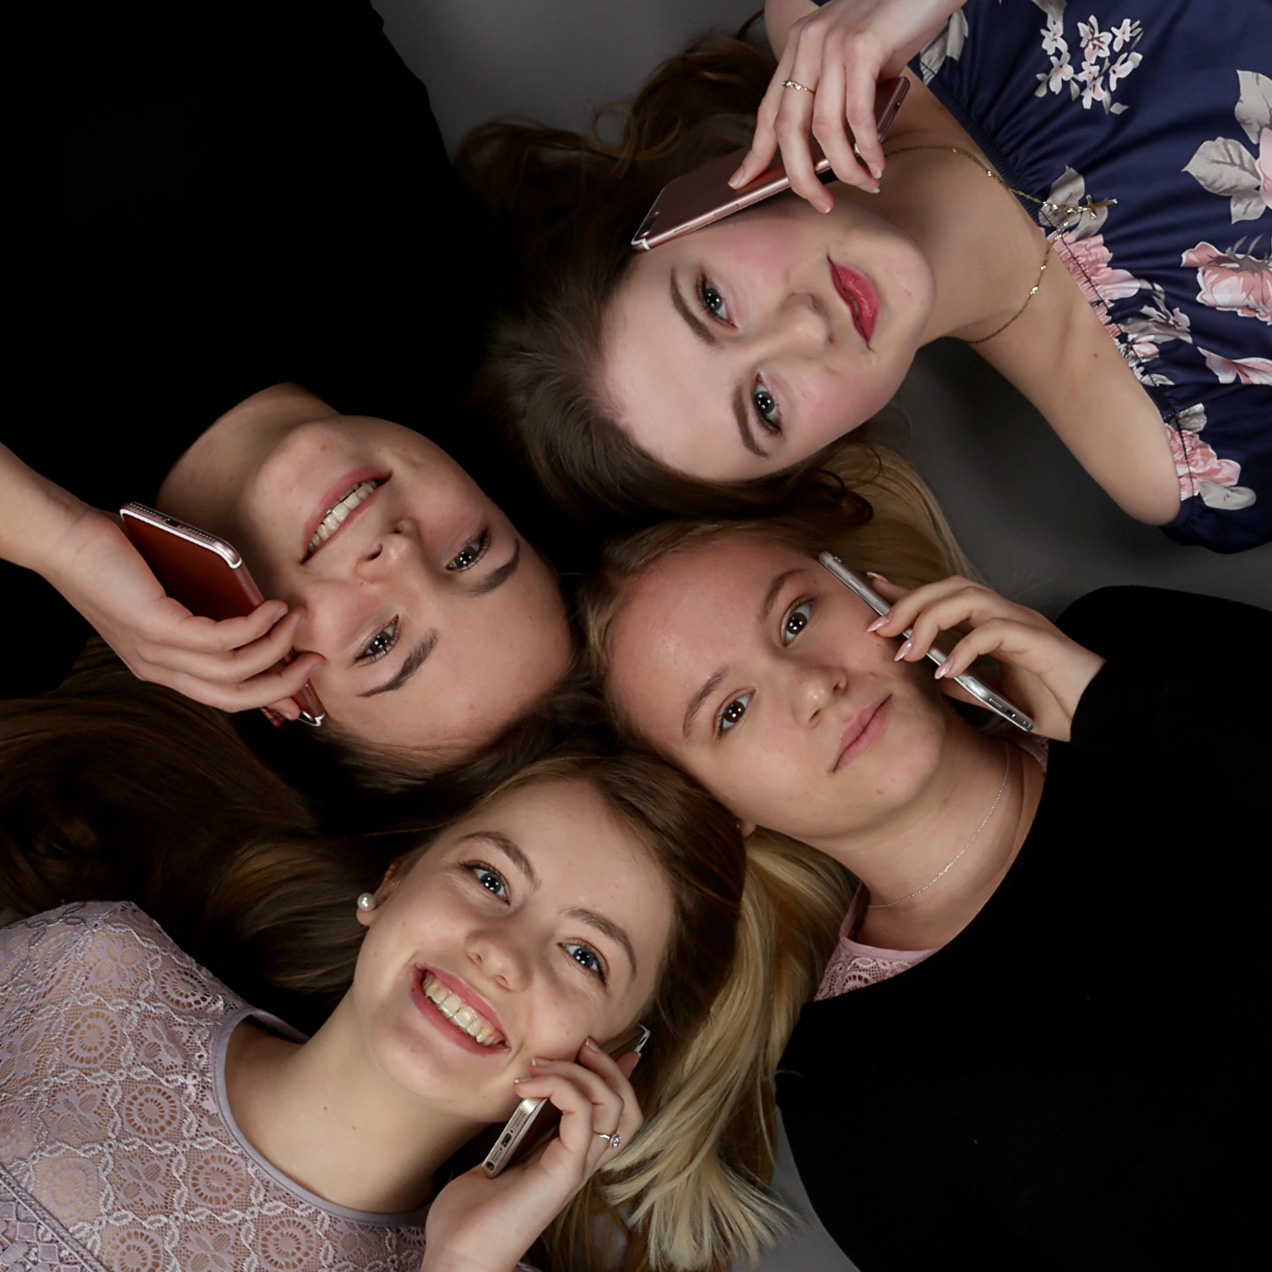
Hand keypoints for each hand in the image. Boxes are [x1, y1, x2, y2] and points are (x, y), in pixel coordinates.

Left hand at [44, 506, 322, 716]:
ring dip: (277, 647)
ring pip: (234, 671)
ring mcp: (157, 652)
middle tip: (316, 661)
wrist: (65, 540)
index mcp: (162, 666)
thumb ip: (211, 612)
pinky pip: (222, 640)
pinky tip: (273, 607)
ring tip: (297, 619)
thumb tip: (261, 619)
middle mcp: (159, 668)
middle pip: (235, 696)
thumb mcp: (173, 596)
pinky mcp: (157, 628)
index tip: (303, 699)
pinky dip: (257, 627)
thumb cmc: (117, 560)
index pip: (222, 698)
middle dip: (283, 683)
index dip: (266, 700)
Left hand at [420, 1040, 643, 1271]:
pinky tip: (530, 1084)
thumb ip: (518, 1126)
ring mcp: (575, 1168)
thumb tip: (522, 1095)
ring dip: (583, 1071)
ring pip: (614, 1107)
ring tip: (543, 1064)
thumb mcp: (500, 1155)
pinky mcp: (563, 1171)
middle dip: (610, 1067)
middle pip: (627, 1109)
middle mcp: (581, 1163)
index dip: (623, 1080)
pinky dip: (561, 1086)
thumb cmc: (470, 1214)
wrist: (458, 1255)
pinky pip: (582, 1115)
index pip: (616, 1117)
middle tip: (582, 1047)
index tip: (623, 1049)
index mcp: (569, 1158)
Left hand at [731, 0, 961, 208]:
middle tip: (820, 204)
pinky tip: (877, 163)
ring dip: (845, 168)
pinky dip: (867, 147)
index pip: (769, 109)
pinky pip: (857, 115)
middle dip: (801, 177)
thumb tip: (833, 152)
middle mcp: (808, 43)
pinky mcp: (861, 46)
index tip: (742, 184)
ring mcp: (832, 44)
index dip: (756, 152)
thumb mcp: (855, 59)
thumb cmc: (898, 25)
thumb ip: (836, 95)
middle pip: (789, 129)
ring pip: (825, 129)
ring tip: (865, 184)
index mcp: (799, 47)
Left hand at [868, 576, 1104, 741]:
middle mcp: (1006, 615)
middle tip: (881, 630)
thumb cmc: (1057, 703)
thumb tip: (934, 678)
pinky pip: (993, 632)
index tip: (870, 588)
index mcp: (995, 624)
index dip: (906, 590)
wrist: (1101, 715)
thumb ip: (966, 684)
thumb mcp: (996, 697)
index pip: (944, 596)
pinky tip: (948, 672)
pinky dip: (964, 648)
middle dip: (909, 603)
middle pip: (950, 587)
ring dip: (930, 621)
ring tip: (910, 651)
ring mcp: (1022, 623)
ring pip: (968, 598)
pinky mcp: (1037, 640)